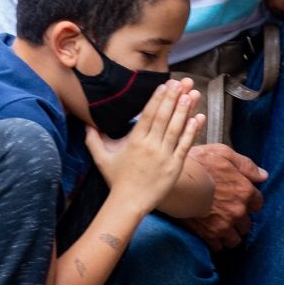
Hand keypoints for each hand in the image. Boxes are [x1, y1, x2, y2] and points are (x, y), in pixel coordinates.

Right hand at [85, 79, 203, 215]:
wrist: (129, 202)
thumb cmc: (116, 179)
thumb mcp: (101, 158)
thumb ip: (93, 139)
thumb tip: (85, 124)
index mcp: (134, 142)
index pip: (148, 115)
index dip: (157, 99)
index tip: (164, 85)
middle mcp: (150, 146)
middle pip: (163, 118)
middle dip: (173, 98)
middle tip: (181, 82)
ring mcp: (164, 156)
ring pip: (176, 129)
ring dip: (184, 110)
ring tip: (190, 93)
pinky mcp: (175, 166)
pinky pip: (185, 146)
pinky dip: (192, 132)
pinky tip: (197, 118)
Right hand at [182, 143, 267, 250]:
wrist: (174, 182)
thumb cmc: (198, 164)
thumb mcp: (223, 153)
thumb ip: (246, 166)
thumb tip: (263, 176)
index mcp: (244, 191)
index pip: (258, 203)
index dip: (249, 201)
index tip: (240, 199)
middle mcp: (238, 211)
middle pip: (247, 224)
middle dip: (239, 220)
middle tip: (227, 213)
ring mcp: (224, 225)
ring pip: (235, 239)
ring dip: (229, 234)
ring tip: (219, 226)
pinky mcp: (208, 235)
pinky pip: (219, 247)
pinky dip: (215, 242)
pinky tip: (209, 232)